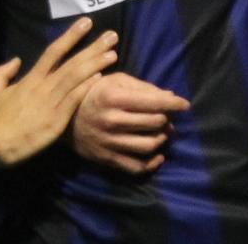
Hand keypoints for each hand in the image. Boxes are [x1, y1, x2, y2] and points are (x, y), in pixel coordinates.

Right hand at [0, 18, 117, 165]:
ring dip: (95, 64)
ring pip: (75, 79)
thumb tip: (16, 59)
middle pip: (71, 63)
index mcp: (29, 80)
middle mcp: (43, 88)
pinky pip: (73, 101)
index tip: (86, 23)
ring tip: (112, 53)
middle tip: (112, 35)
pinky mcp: (55, 121)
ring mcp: (50, 104)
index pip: (53, 52)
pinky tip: (100, 78)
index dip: (71, 36)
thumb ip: (2, 73)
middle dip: (92, 48)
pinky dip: (86, 87)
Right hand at [71, 72, 190, 173]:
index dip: (174, 104)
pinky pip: (136, 167)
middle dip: (167, 118)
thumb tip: (170, 97)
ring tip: (162, 132)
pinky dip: (153, 163)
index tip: (184, 104)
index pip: (153, 102)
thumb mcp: (114, 81)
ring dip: (162, 138)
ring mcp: (109, 142)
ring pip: (149, 145)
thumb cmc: (93, 93)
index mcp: (113, 98)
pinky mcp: (107, 158)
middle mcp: (112, 121)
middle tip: (167, 116)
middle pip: (154, 123)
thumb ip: (142, 87)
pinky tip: (158, 155)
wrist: (63, 118)